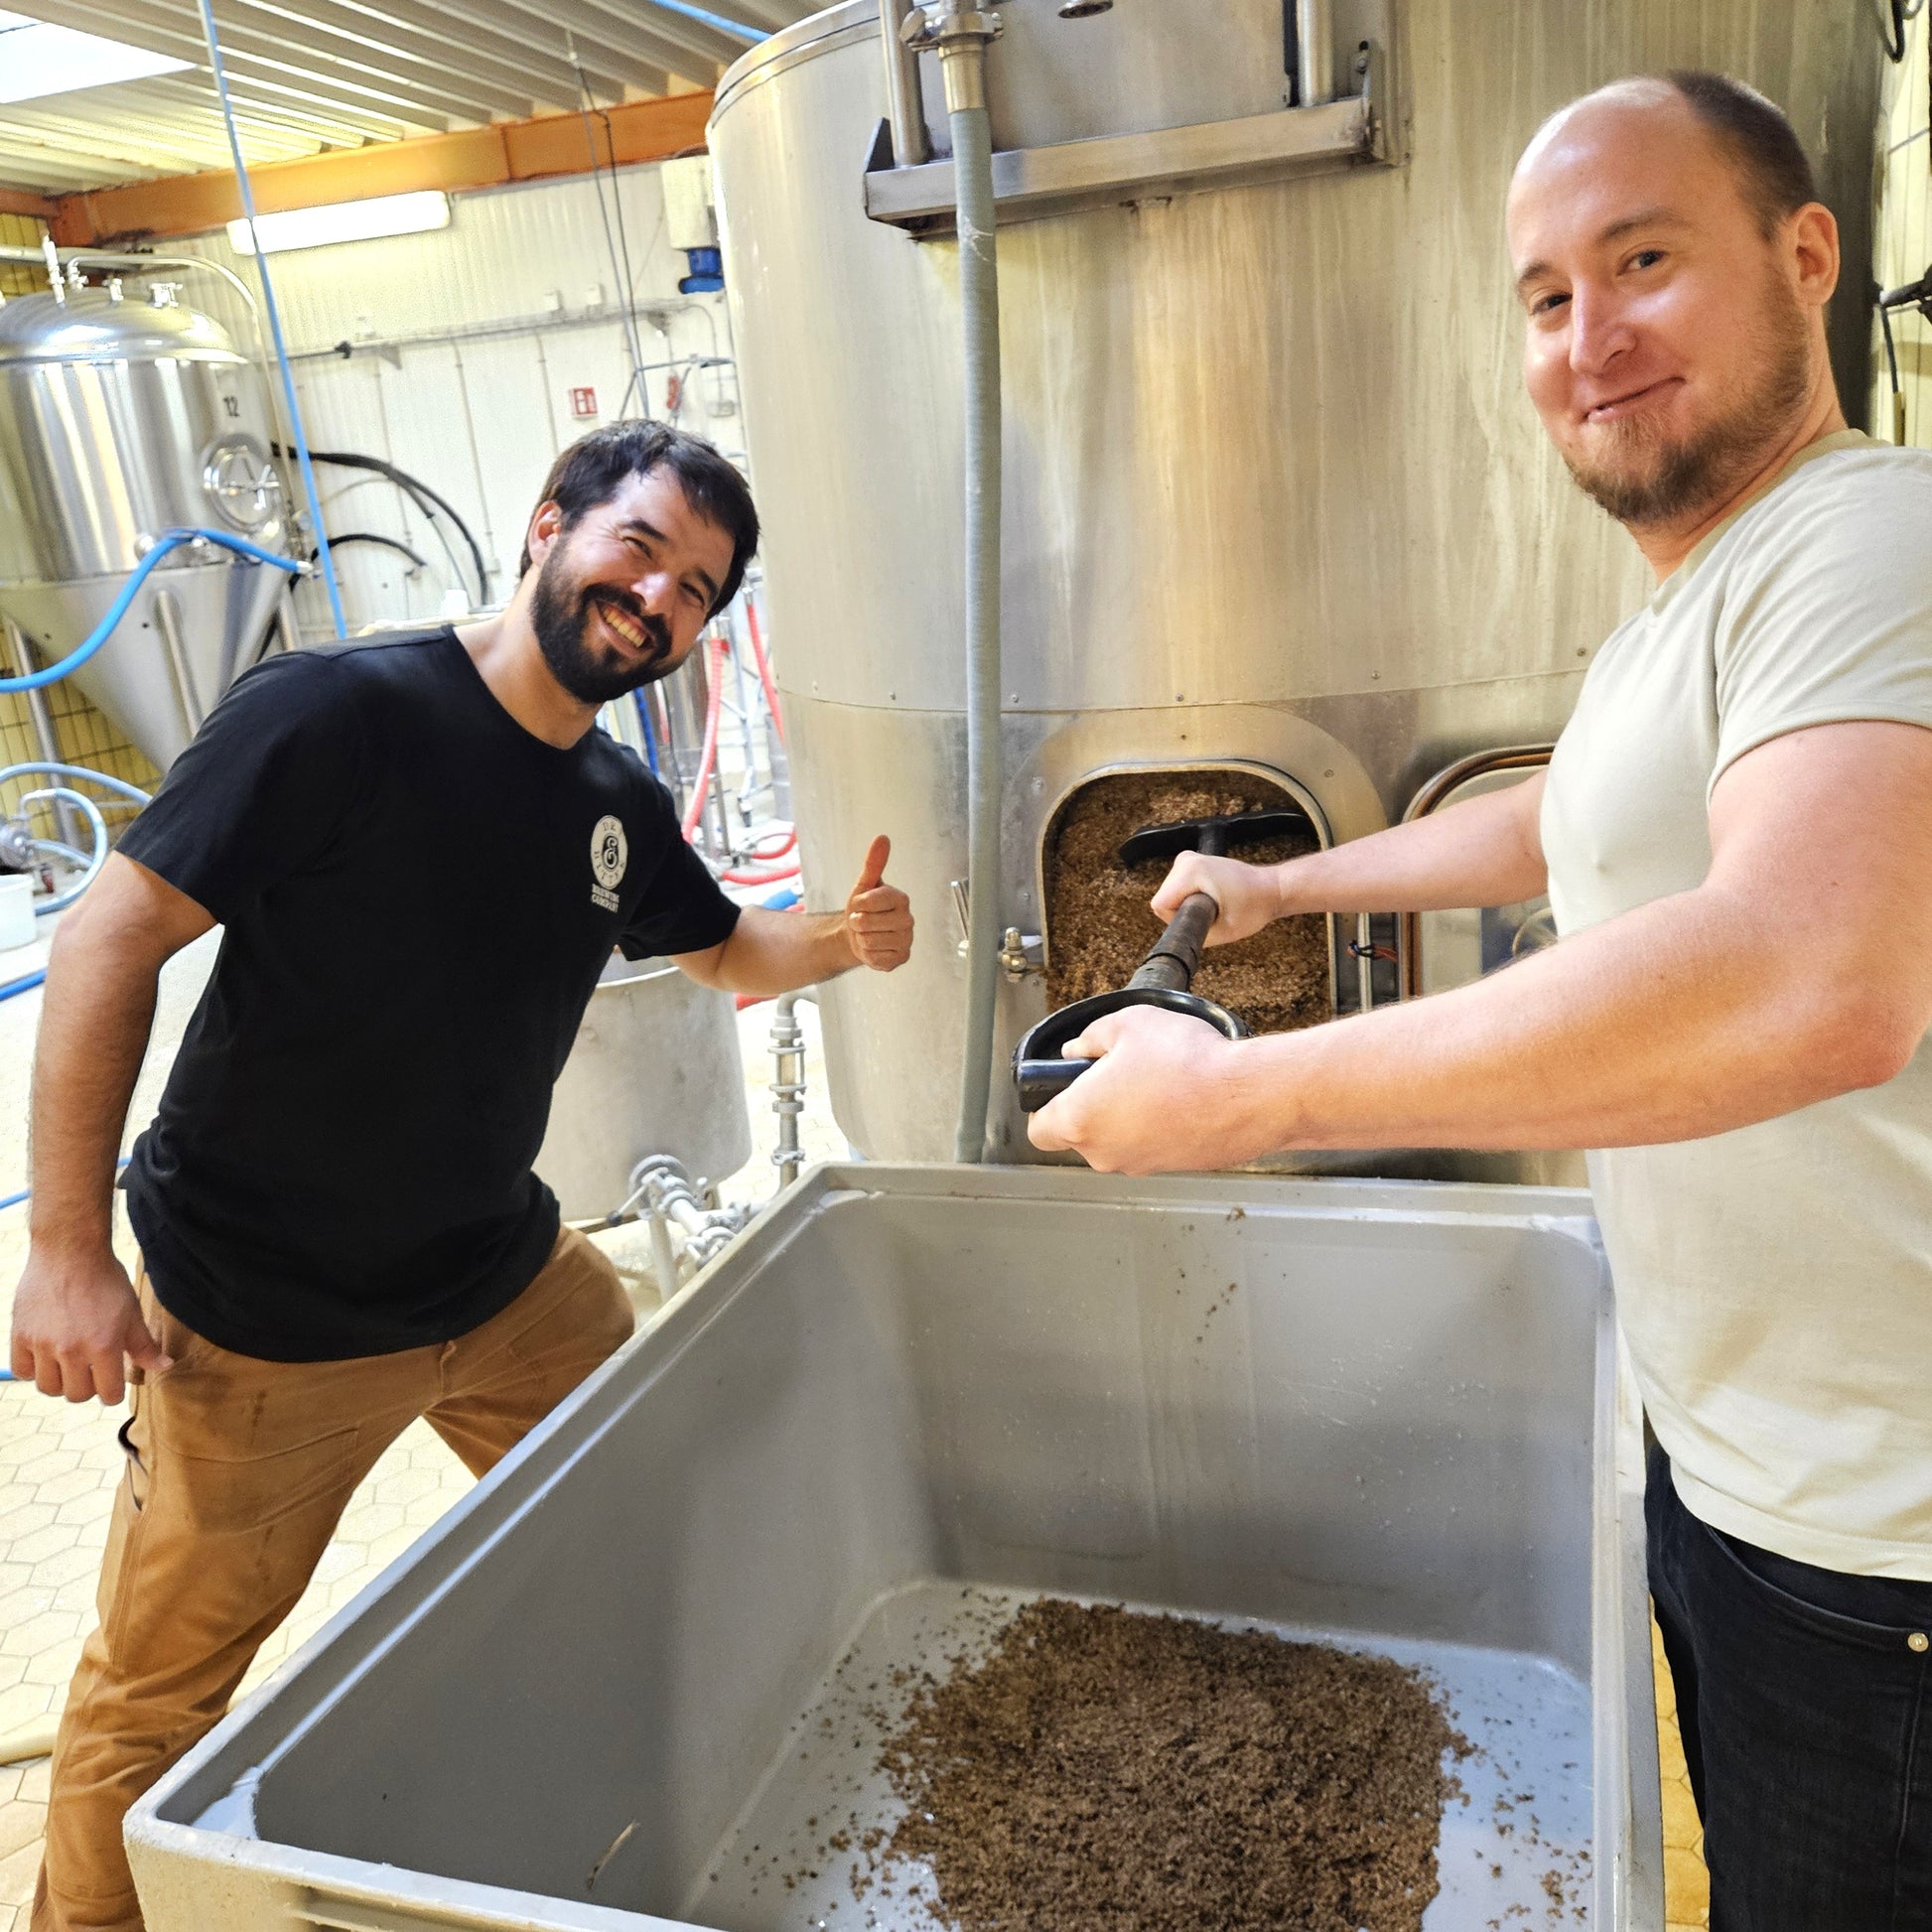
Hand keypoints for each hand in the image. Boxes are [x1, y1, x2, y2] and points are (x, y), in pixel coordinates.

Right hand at [10, 1246, 171, 1403]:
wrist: (70, 1253)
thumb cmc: (106, 1281)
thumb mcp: (131, 1313)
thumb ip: (144, 1346)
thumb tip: (164, 1367)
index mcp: (104, 1347)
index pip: (109, 1395)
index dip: (113, 1392)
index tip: (111, 1382)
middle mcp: (71, 1350)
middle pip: (77, 1395)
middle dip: (87, 1387)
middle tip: (90, 1371)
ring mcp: (43, 1344)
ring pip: (48, 1388)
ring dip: (60, 1382)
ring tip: (68, 1365)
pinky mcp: (20, 1335)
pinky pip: (21, 1372)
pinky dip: (33, 1370)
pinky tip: (45, 1357)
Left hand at [843, 834, 913, 971]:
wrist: (858, 935)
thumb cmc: (863, 910)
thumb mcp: (864, 885)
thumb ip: (874, 863)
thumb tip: (882, 838)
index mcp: (901, 898)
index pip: (870, 901)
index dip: (857, 904)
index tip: (859, 905)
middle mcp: (908, 919)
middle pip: (867, 923)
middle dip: (857, 923)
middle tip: (862, 922)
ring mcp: (906, 940)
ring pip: (869, 941)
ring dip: (861, 939)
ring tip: (867, 934)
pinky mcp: (901, 958)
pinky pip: (874, 957)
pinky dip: (868, 954)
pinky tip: (873, 948)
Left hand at [1027, 1003, 1249, 1172]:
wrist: (1248, 1095)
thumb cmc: (1186, 1061)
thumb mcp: (1127, 1024)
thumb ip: (1090, 1037)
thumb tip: (1077, 1050)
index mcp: (1080, 1120)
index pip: (1039, 1130)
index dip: (1045, 1106)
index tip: (1062, 1086)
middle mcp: (1104, 1153)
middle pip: (1079, 1135)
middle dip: (1091, 1105)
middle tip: (1117, 1072)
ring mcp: (1139, 1166)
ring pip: (1116, 1140)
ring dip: (1126, 1116)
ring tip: (1155, 1080)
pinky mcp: (1171, 1168)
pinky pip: (1150, 1145)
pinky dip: (1156, 1126)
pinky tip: (1179, 1097)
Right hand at [1150, 852, 1280, 944]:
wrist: (1271, 888)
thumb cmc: (1254, 907)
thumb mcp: (1221, 933)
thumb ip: (1191, 937)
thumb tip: (1173, 941)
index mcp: (1190, 871)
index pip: (1160, 905)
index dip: (1178, 920)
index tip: (1204, 917)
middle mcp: (1186, 860)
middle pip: (1164, 898)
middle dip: (1184, 912)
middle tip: (1214, 911)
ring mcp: (1188, 858)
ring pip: (1169, 894)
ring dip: (1188, 905)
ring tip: (1216, 903)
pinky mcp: (1191, 862)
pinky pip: (1177, 888)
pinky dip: (1191, 897)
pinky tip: (1213, 896)